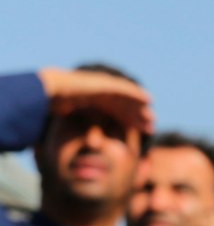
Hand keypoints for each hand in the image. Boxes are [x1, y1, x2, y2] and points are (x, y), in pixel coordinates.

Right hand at [38, 67, 153, 135]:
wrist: (50, 89)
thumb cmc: (56, 103)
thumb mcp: (73, 118)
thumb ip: (84, 126)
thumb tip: (88, 142)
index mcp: (96, 102)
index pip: (117, 114)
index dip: (130, 123)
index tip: (141, 133)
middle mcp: (103, 94)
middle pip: (126, 107)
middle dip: (139, 117)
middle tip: (151, 128)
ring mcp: (104, 87)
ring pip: (128, 98)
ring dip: (141, 108)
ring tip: (152, 118)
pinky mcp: (105, 83)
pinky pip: (125, 88)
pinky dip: (137, 93)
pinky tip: (148, 100)